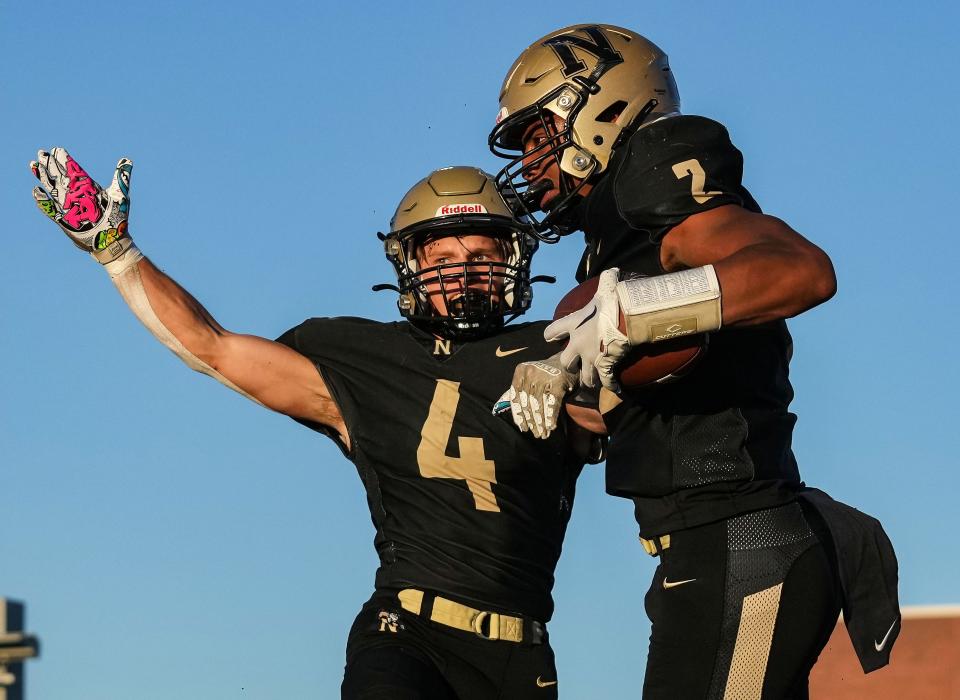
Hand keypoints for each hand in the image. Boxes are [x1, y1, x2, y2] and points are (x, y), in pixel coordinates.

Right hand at [30, 148, 133, 262]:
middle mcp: (76, 195)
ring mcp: (68, 206)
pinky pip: (50, 209)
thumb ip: (121, 177)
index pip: (74, 171)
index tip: (57, 149)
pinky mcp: (64, 220)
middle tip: (41, 153)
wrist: (112, 240)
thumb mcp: (120, 195)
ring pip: (53, 189)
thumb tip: (127, 160)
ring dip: (43, 177)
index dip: (64, 160)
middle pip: (60, 177)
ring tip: (33, 164)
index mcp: (87, 188)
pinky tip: (37, 191)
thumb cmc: (117, 218)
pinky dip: (43, 201)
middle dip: (50, 165)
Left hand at [492, 353, 574, 438]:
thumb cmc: (545, 373)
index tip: (523, 428)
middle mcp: (530, 373)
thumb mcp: (527, 376)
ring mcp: (544, 377)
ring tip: (544, 433)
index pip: (515, 398)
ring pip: (539, 405)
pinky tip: (551, 426)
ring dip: (542, 422)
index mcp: (520, 372)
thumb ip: (517, 390)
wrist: (567, 360)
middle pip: (528, 404)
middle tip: (537, 434)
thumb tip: (499, 406)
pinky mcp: (557, 382)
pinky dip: (551, 416)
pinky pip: (552, 403)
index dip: (519, 415)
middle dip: (532, 422)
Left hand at [544, 268, 629, 391]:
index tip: (552, 339)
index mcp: (574, 324)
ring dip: (588, 379)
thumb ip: (605, 280)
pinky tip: (614, 387)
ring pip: (584, 377)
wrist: (627, 316)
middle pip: (566, 362)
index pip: (552, 332)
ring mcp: (591, 357)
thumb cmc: (614, 300)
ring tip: (593, 381)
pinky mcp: (605, 366)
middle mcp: (578, 344)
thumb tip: (612, 272)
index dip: (552, 335)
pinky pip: (606, 381)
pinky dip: (610, 385)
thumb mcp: (606, 287)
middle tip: (578, 364)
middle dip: (571, 364)